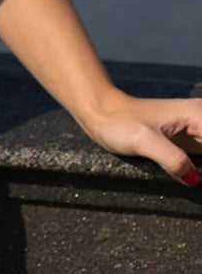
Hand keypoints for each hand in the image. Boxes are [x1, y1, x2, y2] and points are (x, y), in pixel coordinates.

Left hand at [80, 93, 201, 186]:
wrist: (101, 114)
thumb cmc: (118, 122)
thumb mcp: (143, 140)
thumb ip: (171, 159)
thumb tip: (194, 180)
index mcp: (199, 116)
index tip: (199, 171)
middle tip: (188, 172)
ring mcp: (199, 132)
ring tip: (182, 171)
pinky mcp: (191, 144)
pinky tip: (191, 178)